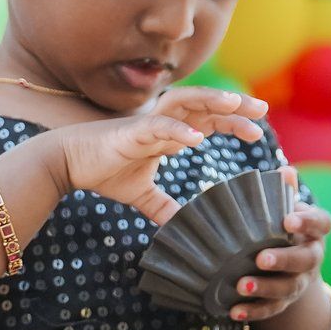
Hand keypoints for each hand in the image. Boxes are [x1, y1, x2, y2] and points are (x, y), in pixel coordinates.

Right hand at [49, 88, 267, 222]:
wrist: (67, 163)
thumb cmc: (103, 171)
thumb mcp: (142, 195)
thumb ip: (164, 207)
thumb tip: (182, 227)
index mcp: (169, 131)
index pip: (209, 120)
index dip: (233, 122)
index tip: (257, 132)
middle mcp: (163, 121)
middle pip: (205, 104)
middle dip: (235, 104)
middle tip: (263, 110)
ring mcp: (148, 122)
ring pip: (186, 102)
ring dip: (211, 101)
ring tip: (235, 104)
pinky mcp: (131, 131)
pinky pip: (158, 126)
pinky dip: (178, 130)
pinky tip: (197, 138)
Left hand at [231, 197, 330, 322]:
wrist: (291, 267)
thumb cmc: (282, 229)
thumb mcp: (286, 210)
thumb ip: (283, 192)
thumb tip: (285, 171)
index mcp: (314, 231)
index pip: (321, 223)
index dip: (308, 221)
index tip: (289, 219)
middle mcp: (312, 257)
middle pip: (305, 260)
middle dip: (284, 260)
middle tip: (261, 258)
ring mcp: (299, 282)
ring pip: (288, 288)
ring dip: (265, 287)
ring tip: (242, 284)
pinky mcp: (284, 302)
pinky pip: (271, 309)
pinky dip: (253, 310)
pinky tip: (234, 310)